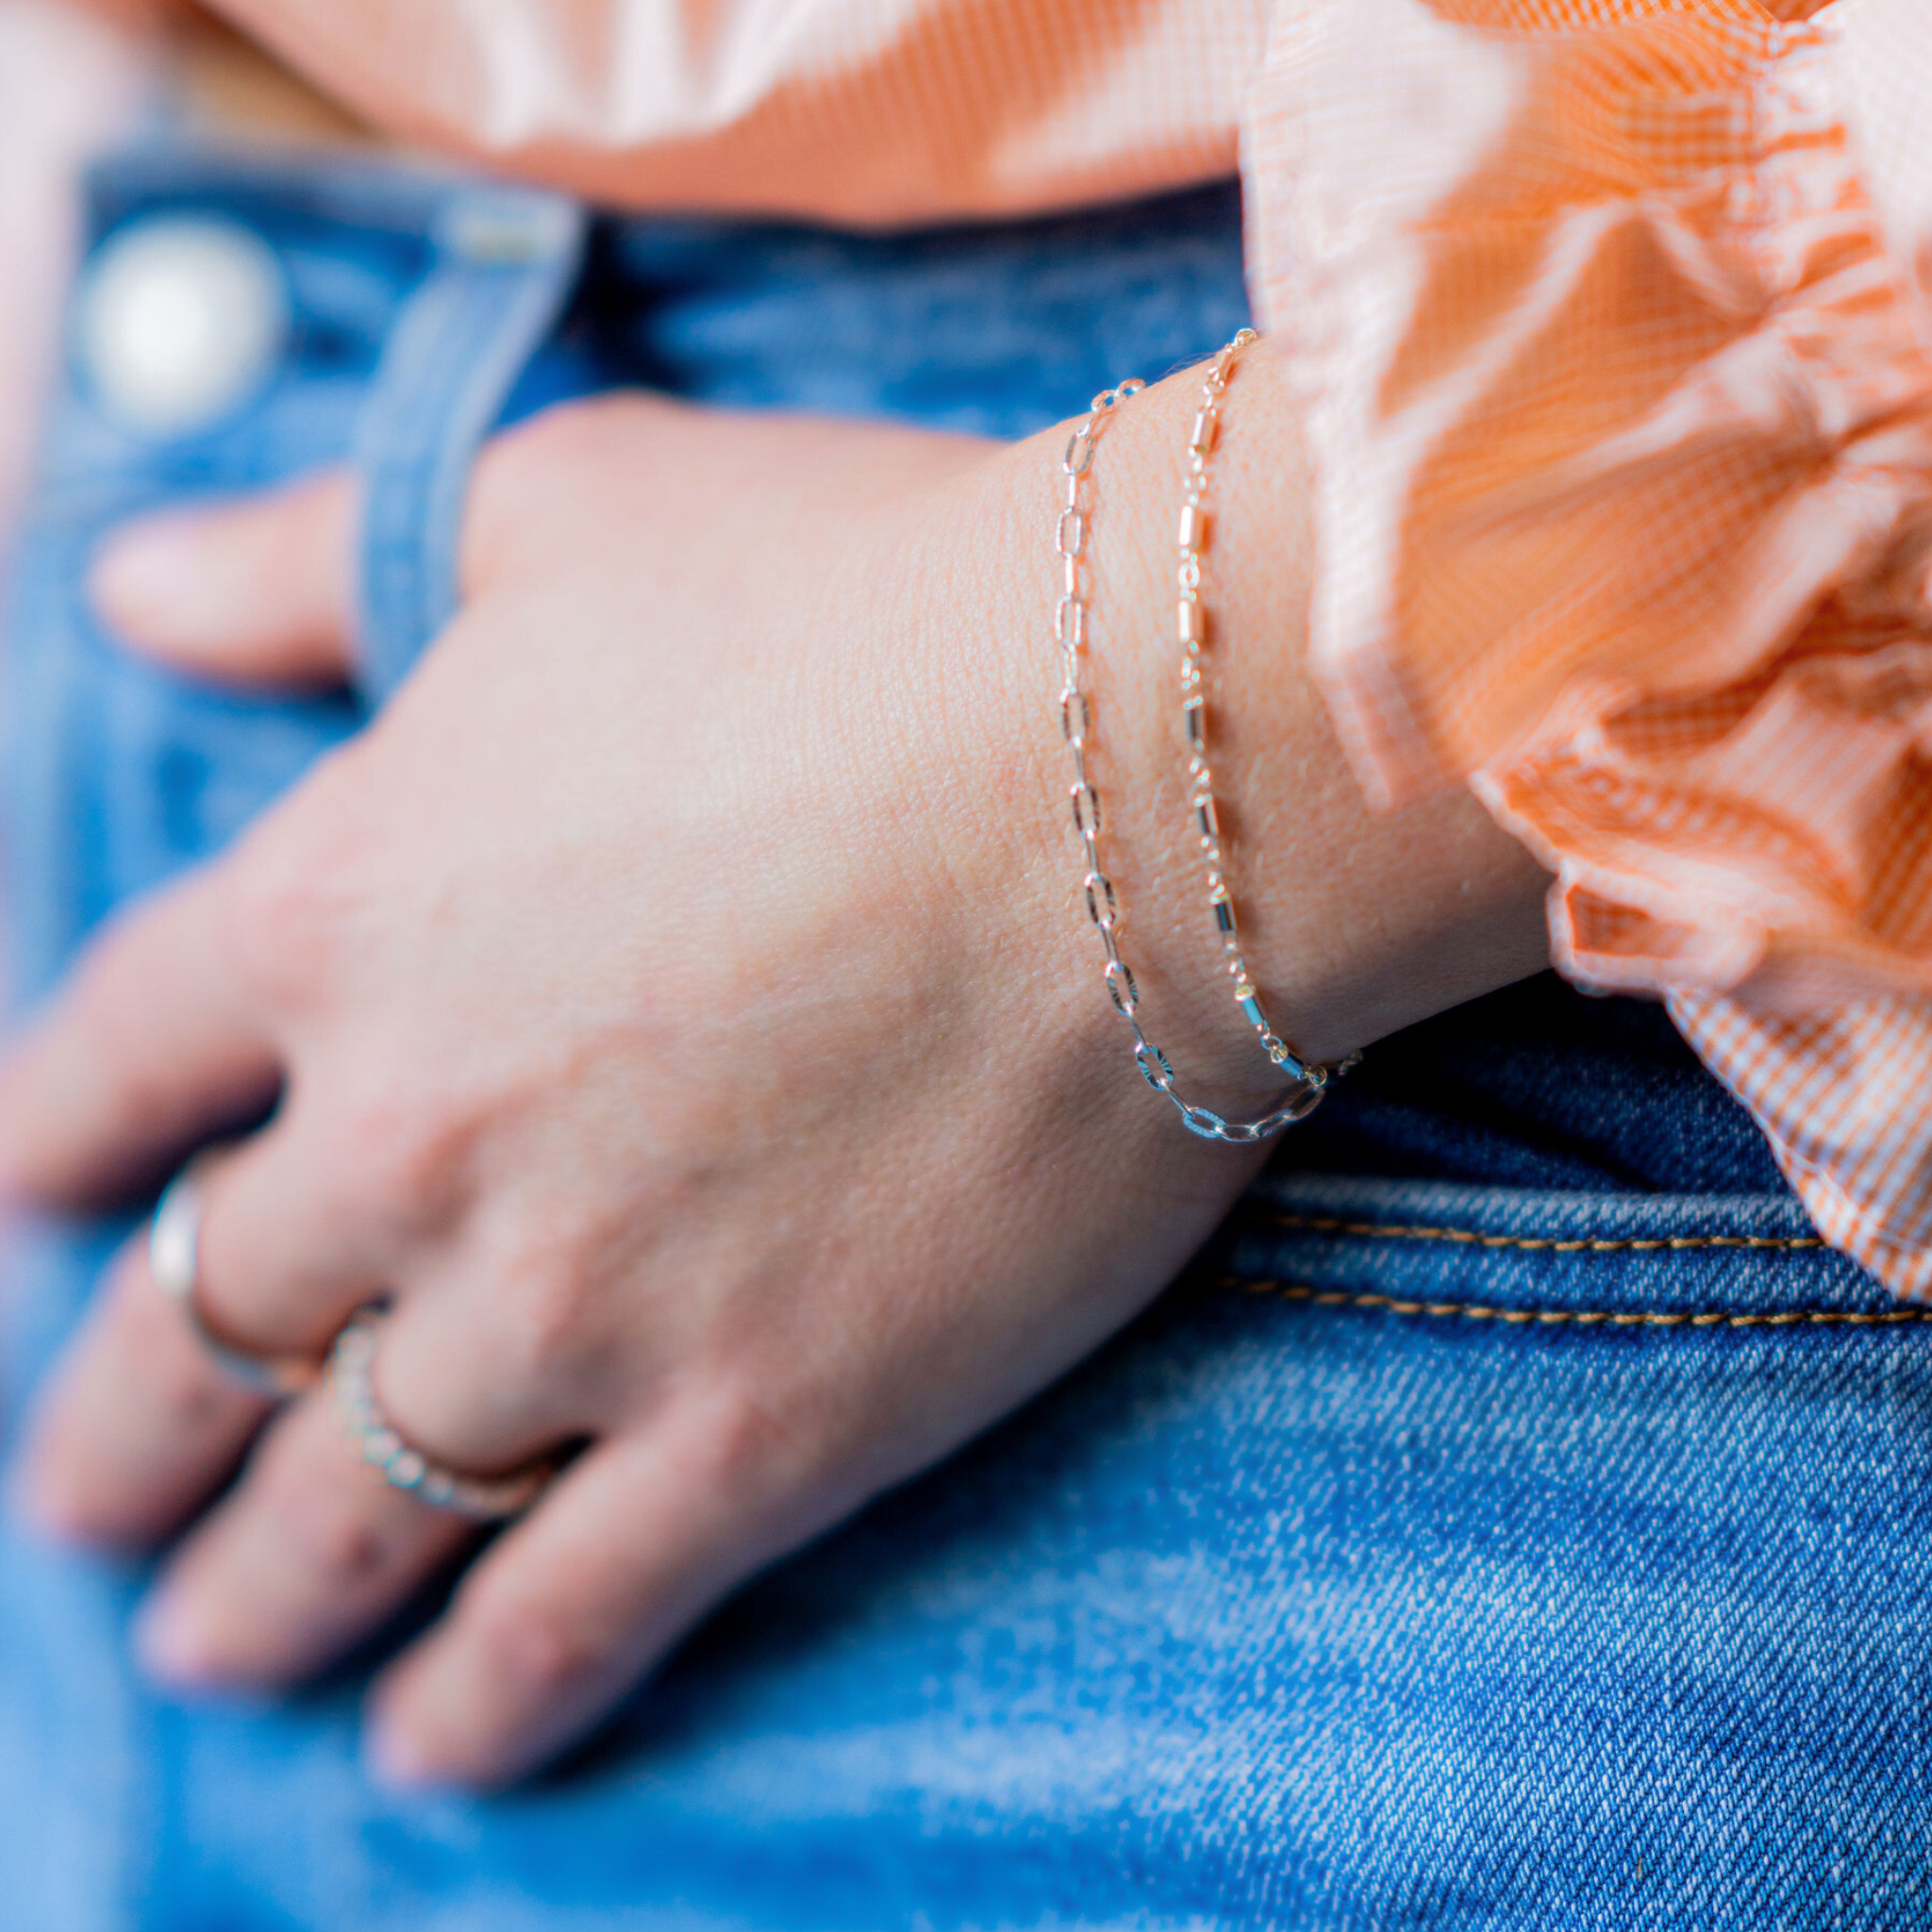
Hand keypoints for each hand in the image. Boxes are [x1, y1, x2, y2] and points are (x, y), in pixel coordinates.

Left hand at [2, 374, 1548, 1787]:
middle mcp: (411, 1133)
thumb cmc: (867, 599)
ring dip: (255, 1595)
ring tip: (213, 1646)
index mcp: (335, 909)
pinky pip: (570, 1612)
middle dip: (115, 1438)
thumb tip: (117, 590)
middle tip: (89, 1509)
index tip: (50, 1214)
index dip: (56, 1159)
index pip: (103, 1077)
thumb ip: (305, 567)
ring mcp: (581, 1302)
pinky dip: (485, 1701)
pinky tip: (431, 1750)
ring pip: (348, 1507)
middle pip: (192, 1334)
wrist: (1148, 758)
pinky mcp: (763, 1425)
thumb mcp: (555, 512)